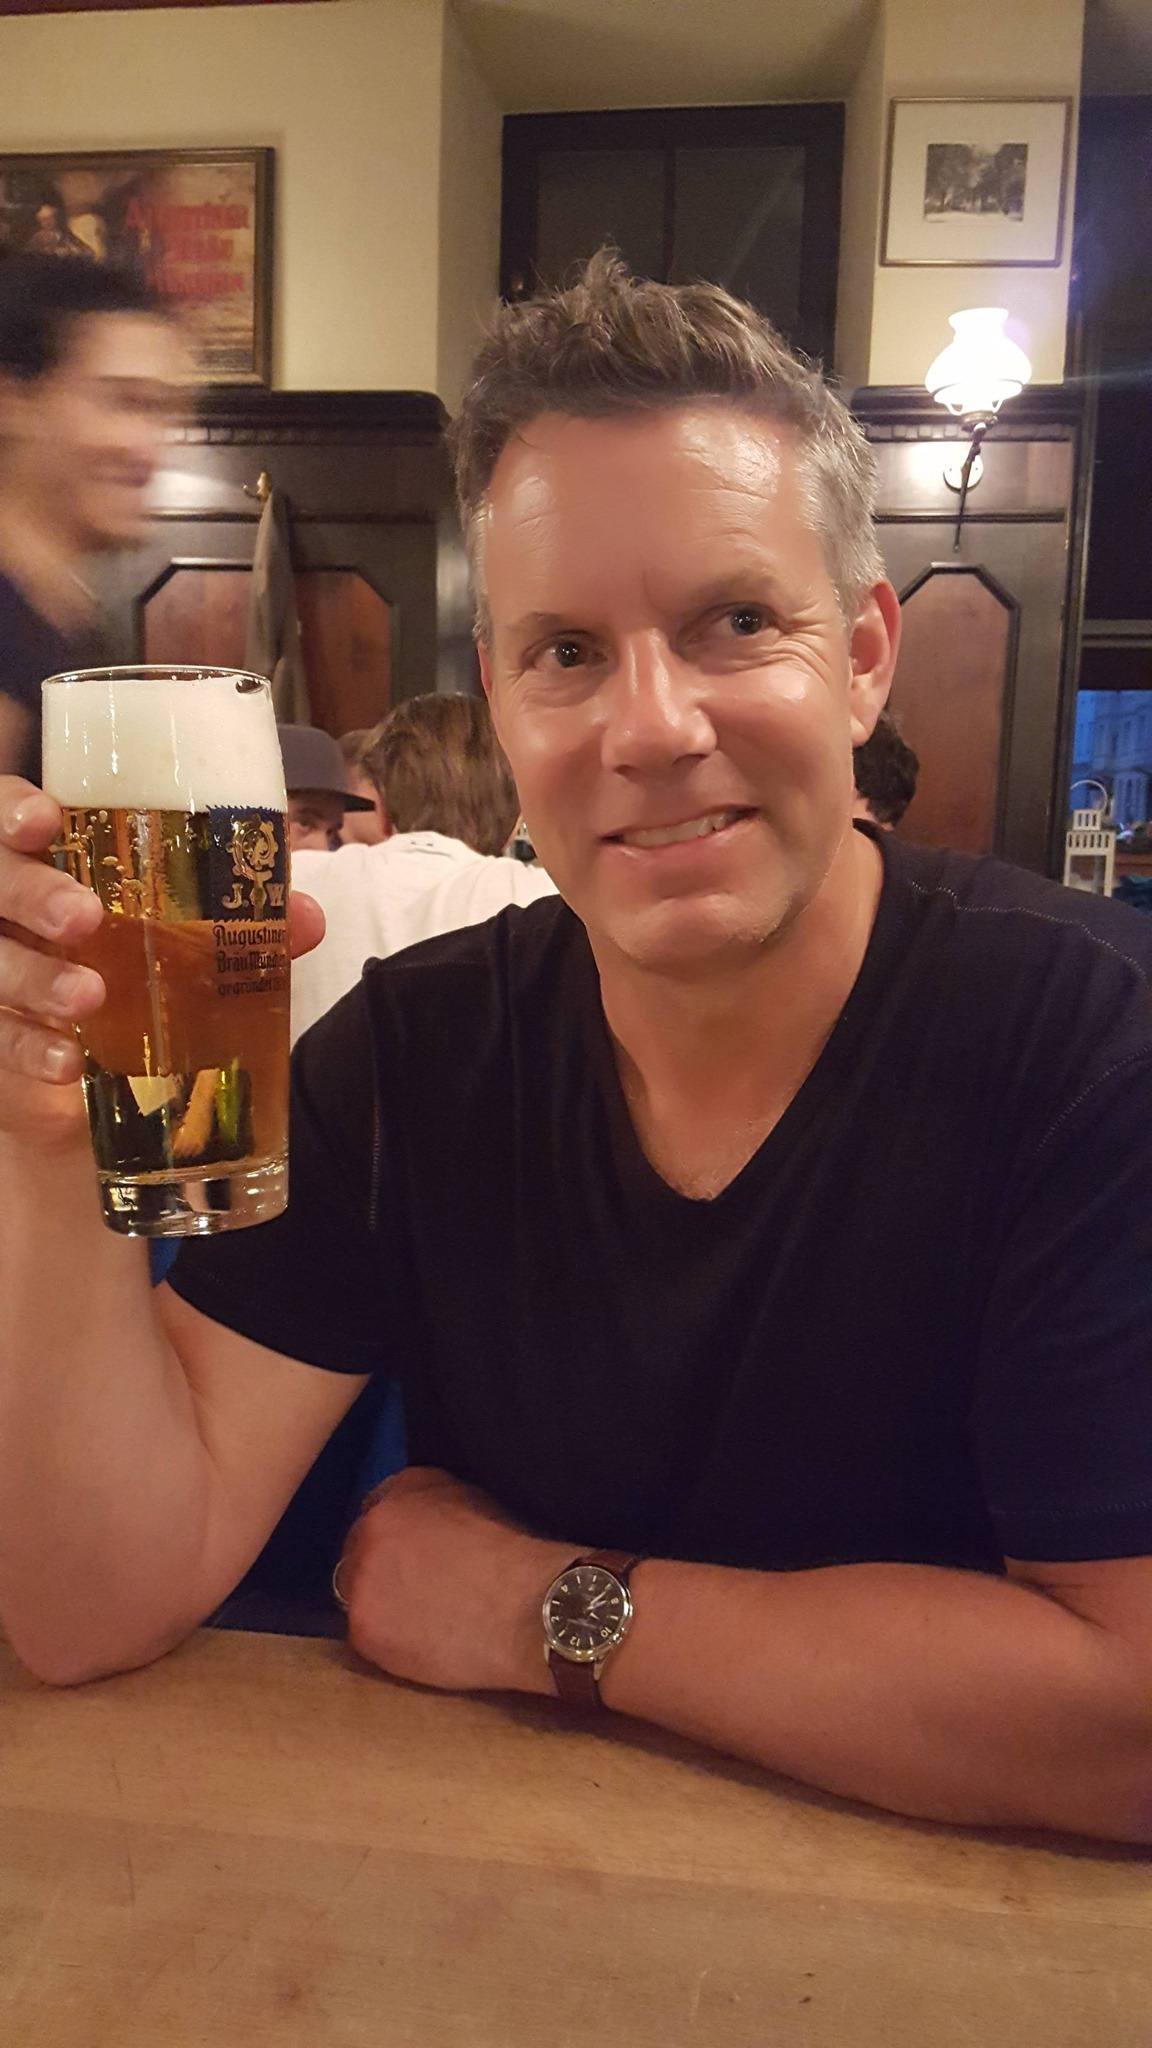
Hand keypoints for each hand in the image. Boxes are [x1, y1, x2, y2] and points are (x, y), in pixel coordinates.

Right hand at [0, 776, 324, 1149]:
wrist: (105, 1078)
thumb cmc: (141, 973)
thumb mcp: (190, 944)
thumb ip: (239, 924)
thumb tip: (306, 917)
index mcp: (53, 860)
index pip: (10, 813)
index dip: (14, 809)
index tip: (45, 819)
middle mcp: (10, 906)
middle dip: (32, 891)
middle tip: (84, 916)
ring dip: (37, 976)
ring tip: (90, 996)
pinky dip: (31, 1047)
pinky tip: (69, 1062)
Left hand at [339, 1466, 573, 1695]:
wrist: (524, 1609)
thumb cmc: (512, 1555)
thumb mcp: (472, 1498)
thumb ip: (430, 1498)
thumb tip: (418, 1515)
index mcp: (398, 1495)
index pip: (378, 1507)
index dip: (396, 1533)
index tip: (411, 1553)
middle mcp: (369, 1531)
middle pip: (358, 1550)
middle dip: (381, 1566)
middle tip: (414, 1590)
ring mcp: (360, 1583)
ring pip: (357, 1593)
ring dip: (380, 1602)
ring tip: (419, 1620)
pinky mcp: (364, 1630)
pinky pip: (366, 1633)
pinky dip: (387, 1638)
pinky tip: (419, 1643)